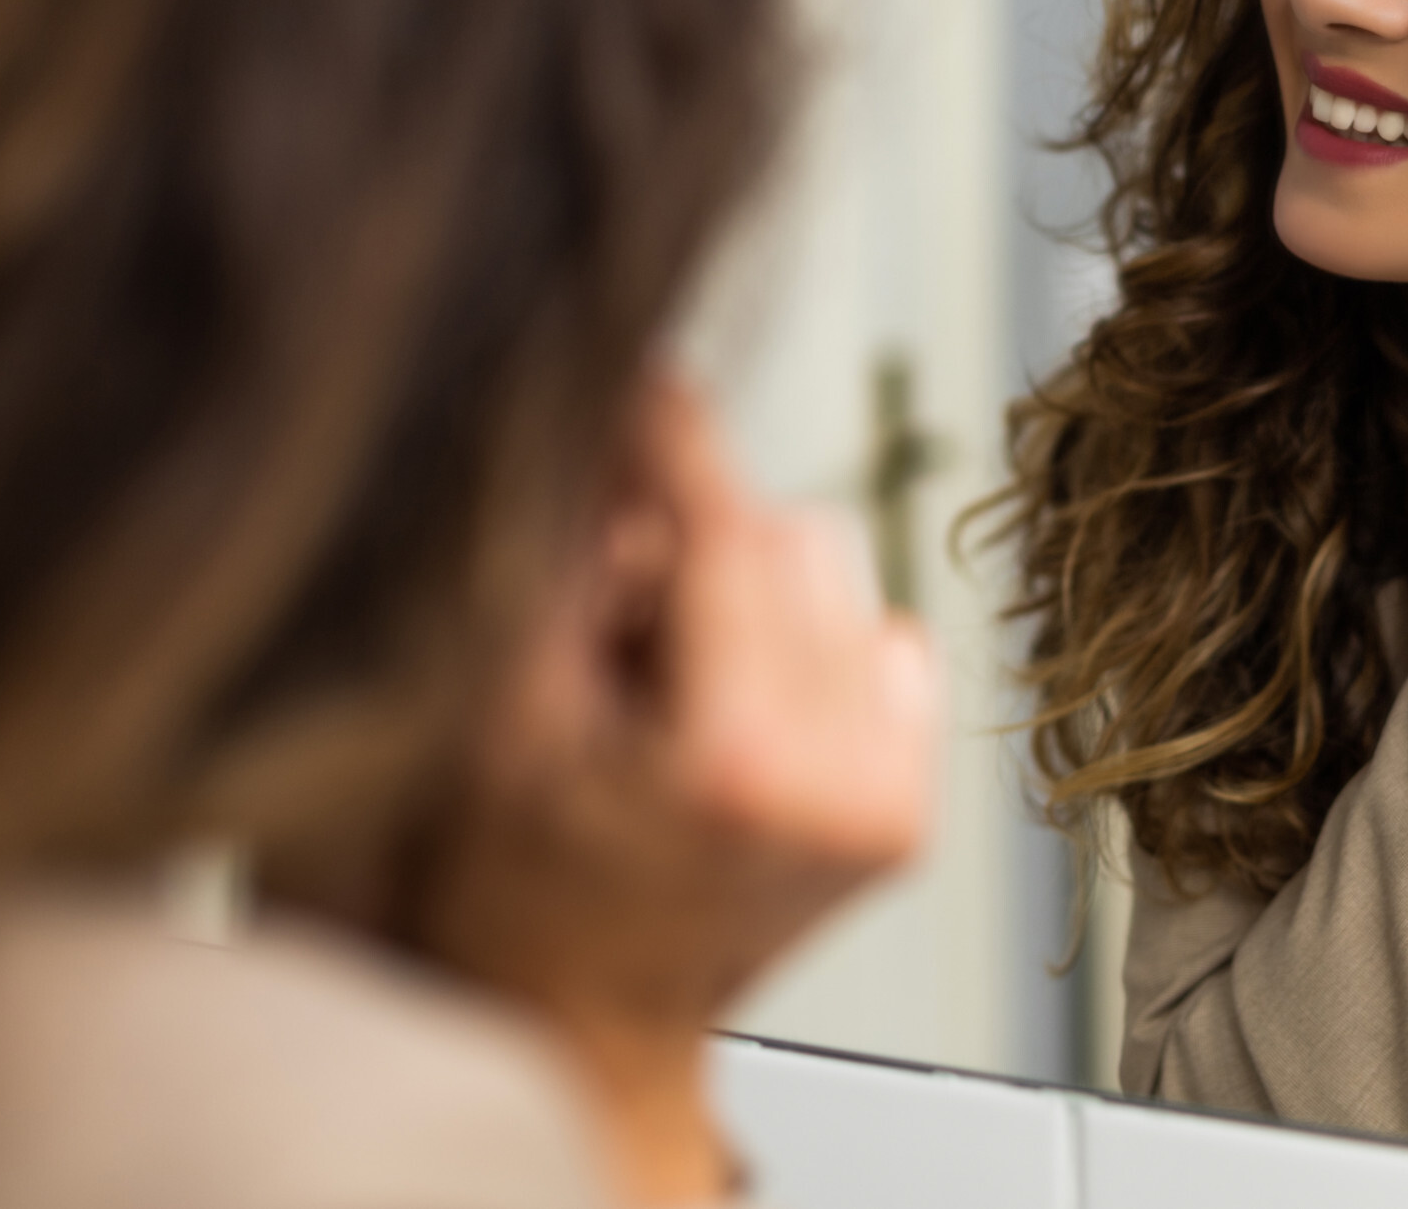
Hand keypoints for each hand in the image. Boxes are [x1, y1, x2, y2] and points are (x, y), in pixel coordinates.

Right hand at [427, 371, 938, 1204]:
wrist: (578, 1028)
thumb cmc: (511, 891)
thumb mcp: (496, 715)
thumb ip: (559, 563)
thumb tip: (615, 420)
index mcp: (734, 759)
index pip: (732, 531)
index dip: (679, 440)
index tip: (647, 379)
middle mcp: (839, 779)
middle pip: (796, 540)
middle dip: (702, 541)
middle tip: (619, 612)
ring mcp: (888, 800)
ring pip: (842, 582)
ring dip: (755, 591)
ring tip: (670, 680)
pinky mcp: (911, 810)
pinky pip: (883, 646)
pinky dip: (811, 650)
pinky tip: (733, 712)